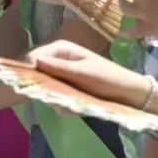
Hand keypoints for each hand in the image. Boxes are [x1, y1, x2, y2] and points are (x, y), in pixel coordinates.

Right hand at [25, 39, 150, 108]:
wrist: (128, 92)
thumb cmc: (108, 78)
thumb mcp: (84, 73)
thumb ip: (59, 68)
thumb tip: (35, 61)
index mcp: (60, 49)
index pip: (34, 56)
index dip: (28, 70)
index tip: (32, 87)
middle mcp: (57, 59)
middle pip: (36, 72)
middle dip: (44, 88)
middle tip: (55, 100)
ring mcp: (60, 73)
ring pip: (44, 86)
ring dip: (54, 98)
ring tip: (68, 106)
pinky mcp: (65, 85)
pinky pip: (54, 94)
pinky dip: (61, 103)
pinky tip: (73, 108)